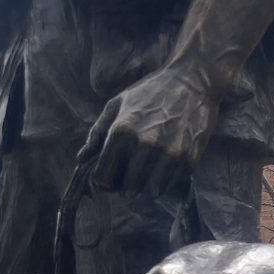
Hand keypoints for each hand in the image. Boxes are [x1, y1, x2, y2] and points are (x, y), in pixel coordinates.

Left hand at [83, 66, 219, 196]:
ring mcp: (168, 154)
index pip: (103, 179)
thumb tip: (81, 159)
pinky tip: (162, 166)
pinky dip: (163, 181)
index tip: (110, 175)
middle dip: (124, 186)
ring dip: (144, 188)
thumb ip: (96, 133)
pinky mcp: (188, 159)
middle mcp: (145, 145)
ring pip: (149, 193)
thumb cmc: (150, 92)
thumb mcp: (116, 104)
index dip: (104, 181)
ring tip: (145, 174)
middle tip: (128, 176)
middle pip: (126, 190)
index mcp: (122, 132)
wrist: (192, 81)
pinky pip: (169, 185)